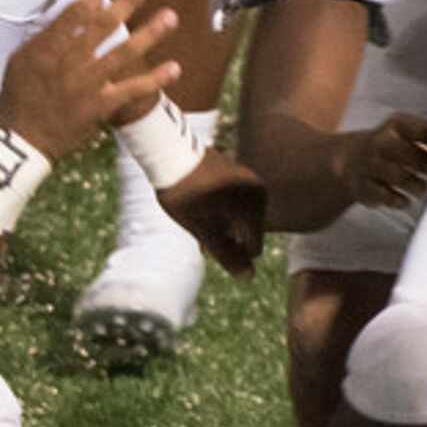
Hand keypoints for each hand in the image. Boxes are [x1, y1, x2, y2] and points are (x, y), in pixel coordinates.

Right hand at [0, 0, 179, 159]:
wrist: (24, 139)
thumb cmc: (19, 96)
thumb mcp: (20, 59)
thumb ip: (44, 37)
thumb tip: (68, 16)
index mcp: (47, 49)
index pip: (72, 16)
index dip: (89, 3)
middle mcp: (70, 63)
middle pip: (101, 28)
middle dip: (123, 7)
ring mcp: (88, 84)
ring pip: (123, 54)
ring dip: (149, 34)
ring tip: (170, 17)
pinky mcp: (102, 105)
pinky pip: (132, 90)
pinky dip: (155, 79)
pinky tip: (175, 67)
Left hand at [158, 148, 267, 275]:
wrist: (167, 149)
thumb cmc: (183, 193)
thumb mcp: (203, 230)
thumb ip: (227, 255)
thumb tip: (249, 277)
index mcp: (255, 205)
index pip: (254, 248)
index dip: (231, 255)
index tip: (205, 247)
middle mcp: (258, 190)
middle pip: (247, 232)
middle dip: (226, 239)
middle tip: (198, 235)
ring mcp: (248, 178)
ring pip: (239, 217)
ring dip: (222, 226)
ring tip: (196, 223)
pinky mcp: (237, 171)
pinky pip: (235, 201)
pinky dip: (221, 210)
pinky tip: (200, 210)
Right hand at [332, 114, 426, 210]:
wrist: (349, 160)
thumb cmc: (398, 147)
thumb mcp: (416, 136)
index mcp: (399, 123)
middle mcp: (382, 141)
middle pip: (413, 154)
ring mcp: (369, 164)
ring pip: (400, 177)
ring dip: (418, 185)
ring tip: (421, 187)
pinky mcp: (362, 187)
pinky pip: (386, 196)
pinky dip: (399, 200)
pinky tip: (405, 200)